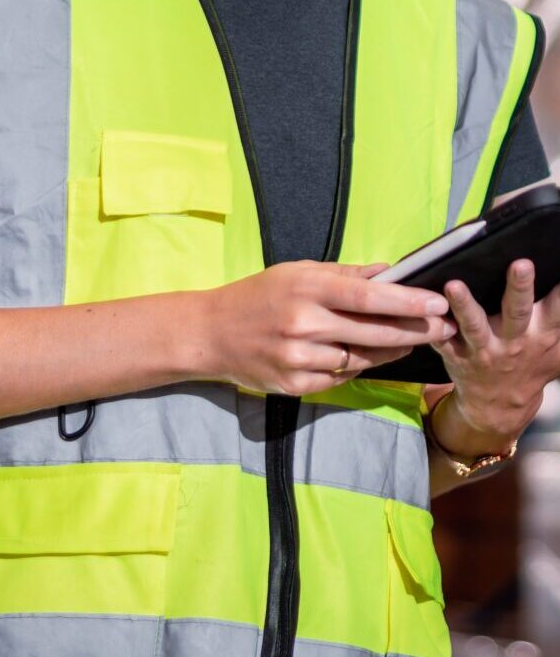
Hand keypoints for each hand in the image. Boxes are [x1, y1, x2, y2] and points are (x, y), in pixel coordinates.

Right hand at [198, 260, 455, 395]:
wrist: (211, 334)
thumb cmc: (258, 296)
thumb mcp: (296, 272)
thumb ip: (343, 274)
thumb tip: (387, 271)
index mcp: (306, 288)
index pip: (367, 295)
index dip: (407, 300)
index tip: (438, 302)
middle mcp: (304, 324)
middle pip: (373, 332)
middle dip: (415, 330)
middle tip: (445, 327)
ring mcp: (299, 358)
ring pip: (361, 359)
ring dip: (391, 351)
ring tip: (411, 340)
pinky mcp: (295, 384)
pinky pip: (341, 378)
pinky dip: (356, 366)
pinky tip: (366, 356)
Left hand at [433, 261, 559, 451]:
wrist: (500, 406)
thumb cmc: (531, 365)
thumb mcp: (556, 351)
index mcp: (540, 335)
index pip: (557, 310)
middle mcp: (513, 341)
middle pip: (517, 311)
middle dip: (520, 288)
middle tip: (521, 264)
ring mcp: (483, 350)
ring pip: (474, 325)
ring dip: (464, 306)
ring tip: (454, 285)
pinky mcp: (456, 356)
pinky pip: (442, 341)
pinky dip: (433, 328)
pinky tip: (425, 310)